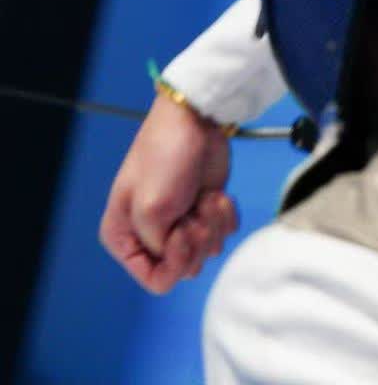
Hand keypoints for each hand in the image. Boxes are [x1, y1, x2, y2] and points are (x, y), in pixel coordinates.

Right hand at [99, 93, 238, 292]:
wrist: (195, 122)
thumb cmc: (165, 157)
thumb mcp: (151, 209)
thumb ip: (160, 249)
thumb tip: (181, 264)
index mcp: (125, 238)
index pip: (156, 280)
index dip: (176, 264)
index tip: (181, 235)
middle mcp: (151, 235)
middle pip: (187, 267)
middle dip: (198, 240)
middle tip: (193, 213)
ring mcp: (181, 223)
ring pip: (209, 251)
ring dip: (213, 224)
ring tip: (204, 199)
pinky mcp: (207, 210)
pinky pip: (225, 232)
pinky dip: (226, 215)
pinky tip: (215, 195)